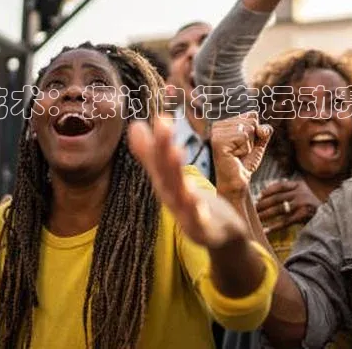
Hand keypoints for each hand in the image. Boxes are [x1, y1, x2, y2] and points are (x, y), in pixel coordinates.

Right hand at [129, 118, 248, 248]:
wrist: (217, 234)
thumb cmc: (190, 202)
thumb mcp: (171, 177)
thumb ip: (153, 154)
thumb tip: (134, 125)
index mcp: (165, 182)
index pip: (159, 159)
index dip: (158, 139)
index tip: (159, 117)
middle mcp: (172, 197)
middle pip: (166, 172)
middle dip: (163, 148)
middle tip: (163, 122)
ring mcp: (186, 214)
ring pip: (179, 194)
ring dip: (176, 174)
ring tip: (176, 151)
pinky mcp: (202, 230)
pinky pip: (197, 221)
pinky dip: (195, 212)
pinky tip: (197, 201)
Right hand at [210, 112, 272, 196]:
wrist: (238, 181)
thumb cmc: (245, 162)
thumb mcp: (258, 143)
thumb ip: (264, 130)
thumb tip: (261, 129)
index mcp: (225, 122)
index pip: (252, 115)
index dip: (255, 132)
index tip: (244, 144)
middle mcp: (218, 125)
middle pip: (251, 120)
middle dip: (252, 139)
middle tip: (240, 151)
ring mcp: (216, 132)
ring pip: (248, 128)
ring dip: (248, 145)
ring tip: (237, 154)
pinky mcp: (218, 141)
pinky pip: (243, 136)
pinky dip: (244, 149)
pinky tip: (235, 156)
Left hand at [255, 179, 319, 232]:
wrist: (330, 217)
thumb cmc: (311, 206)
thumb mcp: (303, 194)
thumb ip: (289, 192)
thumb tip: (264, 194)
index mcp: (299, 185)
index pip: (280, 185)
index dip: (268, 190)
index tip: (259, 196)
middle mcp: (301, 192)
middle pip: (277, 198)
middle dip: (263, 204)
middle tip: (252, 210)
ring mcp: (302, 203)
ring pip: (279, 209)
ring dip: (265, 215)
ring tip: (256, 219)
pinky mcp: (303, 215)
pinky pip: (285, 222)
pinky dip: (274, 227)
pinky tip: (266, 230)